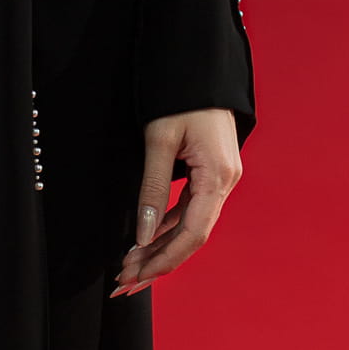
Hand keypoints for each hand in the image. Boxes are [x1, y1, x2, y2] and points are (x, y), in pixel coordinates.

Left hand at [111, 109, 241, 294]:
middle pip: (192, 237)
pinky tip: (146, 242)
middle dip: (158, 262)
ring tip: (129, 269)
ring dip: (161, 249)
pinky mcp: (211, 174)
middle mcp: (225, 182)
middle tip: (123, 284)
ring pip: (191, 227)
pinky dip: (167, 229)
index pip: (193, 233)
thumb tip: (144, 235)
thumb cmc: (179, 96)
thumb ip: (152, 189)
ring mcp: (220, 179)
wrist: (198, 66)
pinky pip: (190, 210)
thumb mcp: (159, 140)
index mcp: (218, 176)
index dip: (164, 259)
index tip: (135, 277)